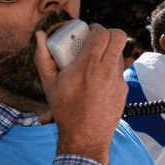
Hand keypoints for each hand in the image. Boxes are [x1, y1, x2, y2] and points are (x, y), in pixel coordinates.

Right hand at [34, 22, 128, 163]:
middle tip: (97, 39)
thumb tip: (40, 35)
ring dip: (110, 51)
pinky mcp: (124, 90)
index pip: (102, 34)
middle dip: (109, 33)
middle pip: (118, 37)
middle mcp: (106, 71)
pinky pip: (120, 71)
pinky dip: (110, 68)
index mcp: (87, 66)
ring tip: (95, 60)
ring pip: (120, 53)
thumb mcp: (48, 83)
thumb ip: (42, 56)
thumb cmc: (64, 109)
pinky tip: (98, 78)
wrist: (85, 136)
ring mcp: (117, 80)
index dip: (97, 27)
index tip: (89, 30)